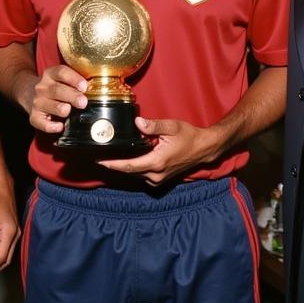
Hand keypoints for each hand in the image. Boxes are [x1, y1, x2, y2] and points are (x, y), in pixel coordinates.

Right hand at [28, 65, 87, 132]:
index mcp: (50, 74)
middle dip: (71, 96)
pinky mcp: (34, 117)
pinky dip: (51, 126)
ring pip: (49, 105)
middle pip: (57, 90)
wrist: (28, 93)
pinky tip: (60, 126)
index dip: (73, 78)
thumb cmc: (55, 88)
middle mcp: (42, 87)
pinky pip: (42, 123)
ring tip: (68, 110)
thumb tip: (97, 87)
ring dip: (61, 109)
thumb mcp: (62, 79)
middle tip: (83, 102)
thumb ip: (76, 82)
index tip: (84, 86)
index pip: (61, 72)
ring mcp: (37, 102)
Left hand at [98, 116, 218, 185]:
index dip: (112, 164)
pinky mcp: (160, 179)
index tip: (99, 161)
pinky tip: (130, 159)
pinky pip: (142, 176)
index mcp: (157, 162)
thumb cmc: (189, 136)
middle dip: (115, 165)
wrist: (204, 148)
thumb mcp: (172, 126)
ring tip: (112, 157)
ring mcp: (159, 179)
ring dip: (125, 167)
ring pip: (135, 175)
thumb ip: (153, 125)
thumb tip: (137, 123)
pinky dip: (135, 168)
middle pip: (129, 171)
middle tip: (100, 157)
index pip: (128, 166)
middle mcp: (156, 174)